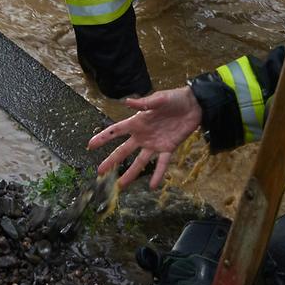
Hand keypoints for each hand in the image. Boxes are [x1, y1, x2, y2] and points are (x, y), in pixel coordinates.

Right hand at [88, 88, 202, 190]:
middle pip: (123, 150)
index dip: (103, 137)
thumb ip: (143, 103)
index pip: (116, 131)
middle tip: (100, 172)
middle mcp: (142, 136)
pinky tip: (153, 186)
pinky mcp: (168, 149)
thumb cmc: (174, 99)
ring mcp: (154, 144)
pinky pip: (161, 164)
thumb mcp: (159, 99)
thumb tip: (126, 102)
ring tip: (121, 185)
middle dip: (111, 161)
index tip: (90, 145)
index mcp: (137, 122)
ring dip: (131, 173)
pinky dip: (157, 174)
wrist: (194, 105)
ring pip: (140, 161)